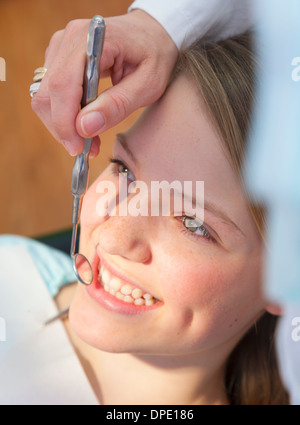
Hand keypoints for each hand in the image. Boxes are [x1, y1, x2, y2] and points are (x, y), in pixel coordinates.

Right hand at [31, 10, 177, 156]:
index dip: (64, 121)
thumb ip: (117, 105)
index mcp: (92, 40)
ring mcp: (61, 47)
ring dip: (62, 124)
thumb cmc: (154, 56)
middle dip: (63, 128)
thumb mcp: (147, 85)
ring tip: (88, 140)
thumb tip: (84, 127)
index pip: (63, 85)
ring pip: (44, 96)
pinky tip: (84, 123)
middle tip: (86, 149)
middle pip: (47, 94)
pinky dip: (64, 114)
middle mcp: (69, 39)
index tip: (77, 148)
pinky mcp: (59, 58)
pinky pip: (51, 93)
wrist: (152, 33)